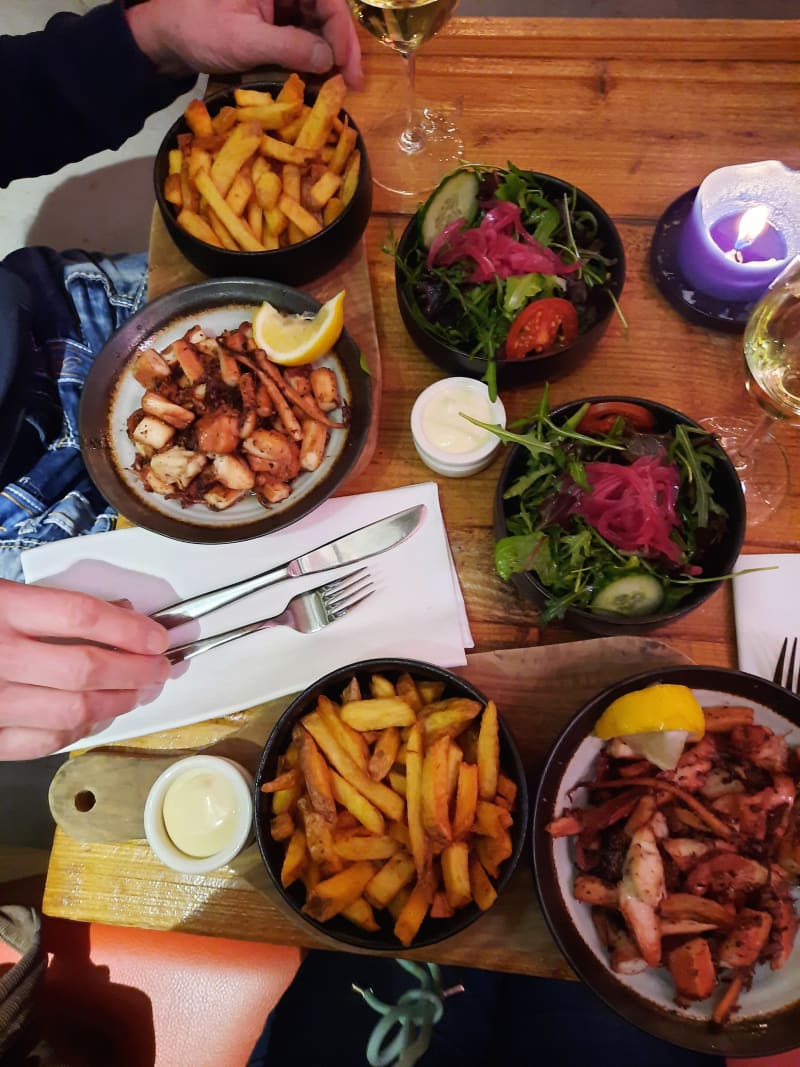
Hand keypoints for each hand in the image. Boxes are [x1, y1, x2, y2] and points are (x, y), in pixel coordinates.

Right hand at [0, 580, 169, 759]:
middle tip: (161, 668)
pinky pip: (44, 741)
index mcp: (1, 609)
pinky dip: (81, 730)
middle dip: (137, 671)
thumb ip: (52, 605)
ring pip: (72, 712)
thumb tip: (121, 617)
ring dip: (119, 704)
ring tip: (141, 692)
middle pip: (86, 671)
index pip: (81, 617)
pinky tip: (99, 716)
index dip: (130, 630)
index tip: (159, 636)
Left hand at [127, 0, 362, 88]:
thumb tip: (329, 60)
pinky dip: (312, 55)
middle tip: (352, 83)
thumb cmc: (198, 30)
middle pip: (325, 8)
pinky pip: (301, 32)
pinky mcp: (271, 17)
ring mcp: (276, 0)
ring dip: (329, 53)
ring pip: (316, 22)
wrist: (166, 38)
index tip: (349, 67)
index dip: (342, 32)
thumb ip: (290, 47)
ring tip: (337, 85)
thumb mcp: (245, 41)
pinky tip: (318, 78)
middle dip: (340, 45)